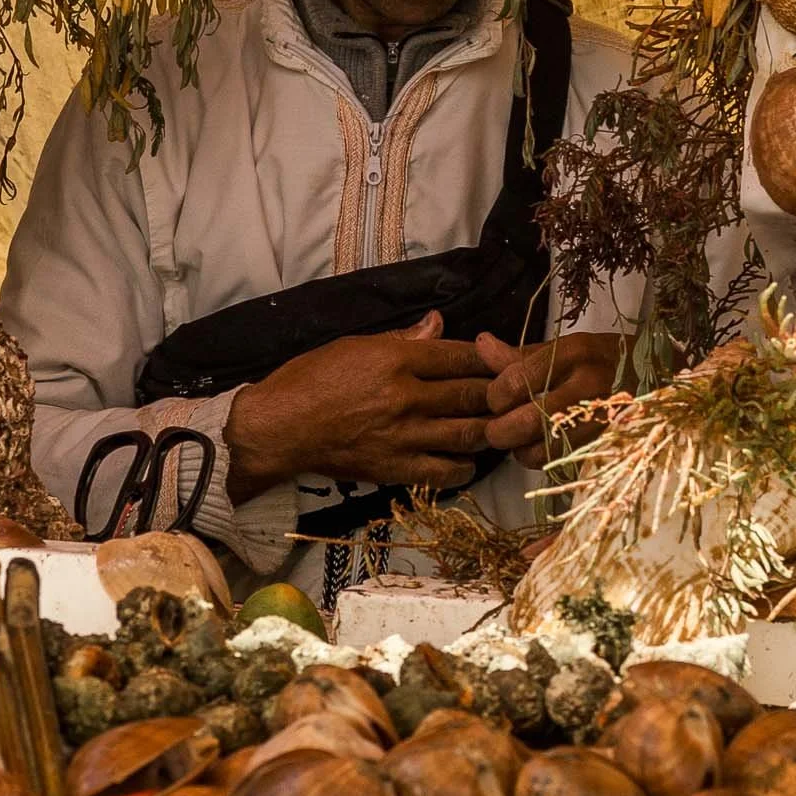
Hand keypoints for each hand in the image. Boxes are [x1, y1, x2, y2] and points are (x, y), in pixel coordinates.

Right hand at [223, 312, 495, 501]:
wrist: (279, 428)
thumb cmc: (311, 379)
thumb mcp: (355, 345)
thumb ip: (403, 338)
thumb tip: (439, 324)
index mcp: (397, 360)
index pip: (461, 357)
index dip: (490, 358)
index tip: (503, 359)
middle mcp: (407, 397)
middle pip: (472, 394)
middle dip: (499, 393)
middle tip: (516, 394)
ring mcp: (404, 436)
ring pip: (468, 433)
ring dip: (490, 429)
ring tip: (501, 425)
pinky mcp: (396, 469)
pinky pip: (445, 471)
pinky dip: (465, 466)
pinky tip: (470, 459)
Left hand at [476, 331, 625, 468]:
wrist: (663, 378)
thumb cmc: (606, 360)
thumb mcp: (566, 347)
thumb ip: (520, 354)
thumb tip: (481, 345)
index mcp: (575, 353)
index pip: (515, 382)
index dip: (495, 397)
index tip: (496, 399)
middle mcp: (590, 386)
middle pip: (526, 422)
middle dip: (501, 431)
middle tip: (497, 429)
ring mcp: (603, 419)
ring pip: (543, 450)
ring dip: (522, 451)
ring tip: (522, 440)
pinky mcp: (609, 445)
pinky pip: (563, 462)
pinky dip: (546, 460)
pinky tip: (546, 447)